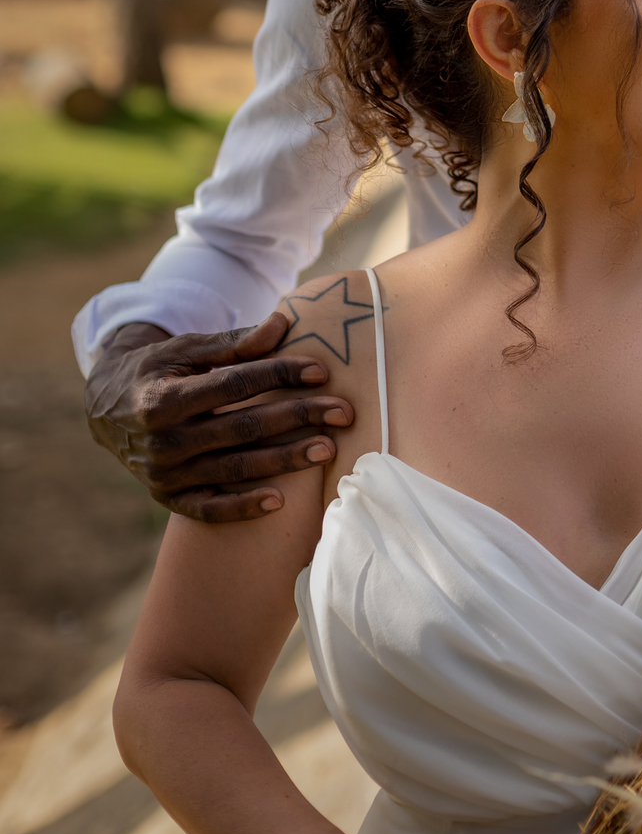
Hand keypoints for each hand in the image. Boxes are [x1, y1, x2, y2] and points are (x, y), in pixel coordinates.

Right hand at [85, 314, 354, 522]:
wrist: (106, 409)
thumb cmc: (157, 370)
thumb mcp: (185, 349)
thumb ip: (233, 342)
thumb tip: (283, 324)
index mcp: (163, 398)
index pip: (234, 384)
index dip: (279, 375)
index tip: (321, 371)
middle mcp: (162, 441)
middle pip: (242, 429)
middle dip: (297, 418)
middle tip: (344, 412)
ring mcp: (163, 475)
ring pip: (234, 469)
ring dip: (285, 461)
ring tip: (328, 449)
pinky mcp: (167, 498)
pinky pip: (208, 510)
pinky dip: (242, 508)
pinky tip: (279, 502)